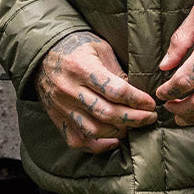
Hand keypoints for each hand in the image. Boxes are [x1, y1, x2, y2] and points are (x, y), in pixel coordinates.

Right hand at [36, 31, 157, 153]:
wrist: (42, 54)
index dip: (137, 100)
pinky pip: (77, 141)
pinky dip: (97, 146)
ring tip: (132, 126)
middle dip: (134, 118)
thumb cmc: (76, 47)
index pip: (115, 91)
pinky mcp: (57, 119)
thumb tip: (137, 93)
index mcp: (81, 68)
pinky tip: (113, 140)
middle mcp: (70, 90)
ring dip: (119, 132)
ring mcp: (62, 107)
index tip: (151, 103)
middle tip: (149, 117)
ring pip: (94, 130)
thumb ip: (117, 71)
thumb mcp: (100, 49)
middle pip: (107, 113)